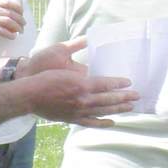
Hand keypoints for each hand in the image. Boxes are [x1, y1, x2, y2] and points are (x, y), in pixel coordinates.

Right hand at [0, 0, 24, 37]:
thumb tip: (8, 12)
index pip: (11, 4)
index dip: (19, 9)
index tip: (22, 14)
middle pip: (12, 14)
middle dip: (20, 20)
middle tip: (23, 24)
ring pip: (9, 22)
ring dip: (17, 27)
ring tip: (20, 31)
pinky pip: (3, 31)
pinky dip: (10, 34)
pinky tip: (13, 36)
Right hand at [18, 39, 137, 125]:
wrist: (29, 94)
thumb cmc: (44, 75)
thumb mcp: (61, 59)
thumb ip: (77, 55)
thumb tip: (90, 45)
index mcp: (81, 84)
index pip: (106, 84)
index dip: (119, 83)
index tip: (129, 82)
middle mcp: (83, 99)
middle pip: (108, 99)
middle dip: (124, 98)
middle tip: (137, 96)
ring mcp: (78, 111)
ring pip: (103, 111)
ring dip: (118, 109)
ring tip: (130, 107)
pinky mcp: (73, 118)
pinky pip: (91, 122)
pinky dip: (103, 122)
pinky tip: (112, 122)